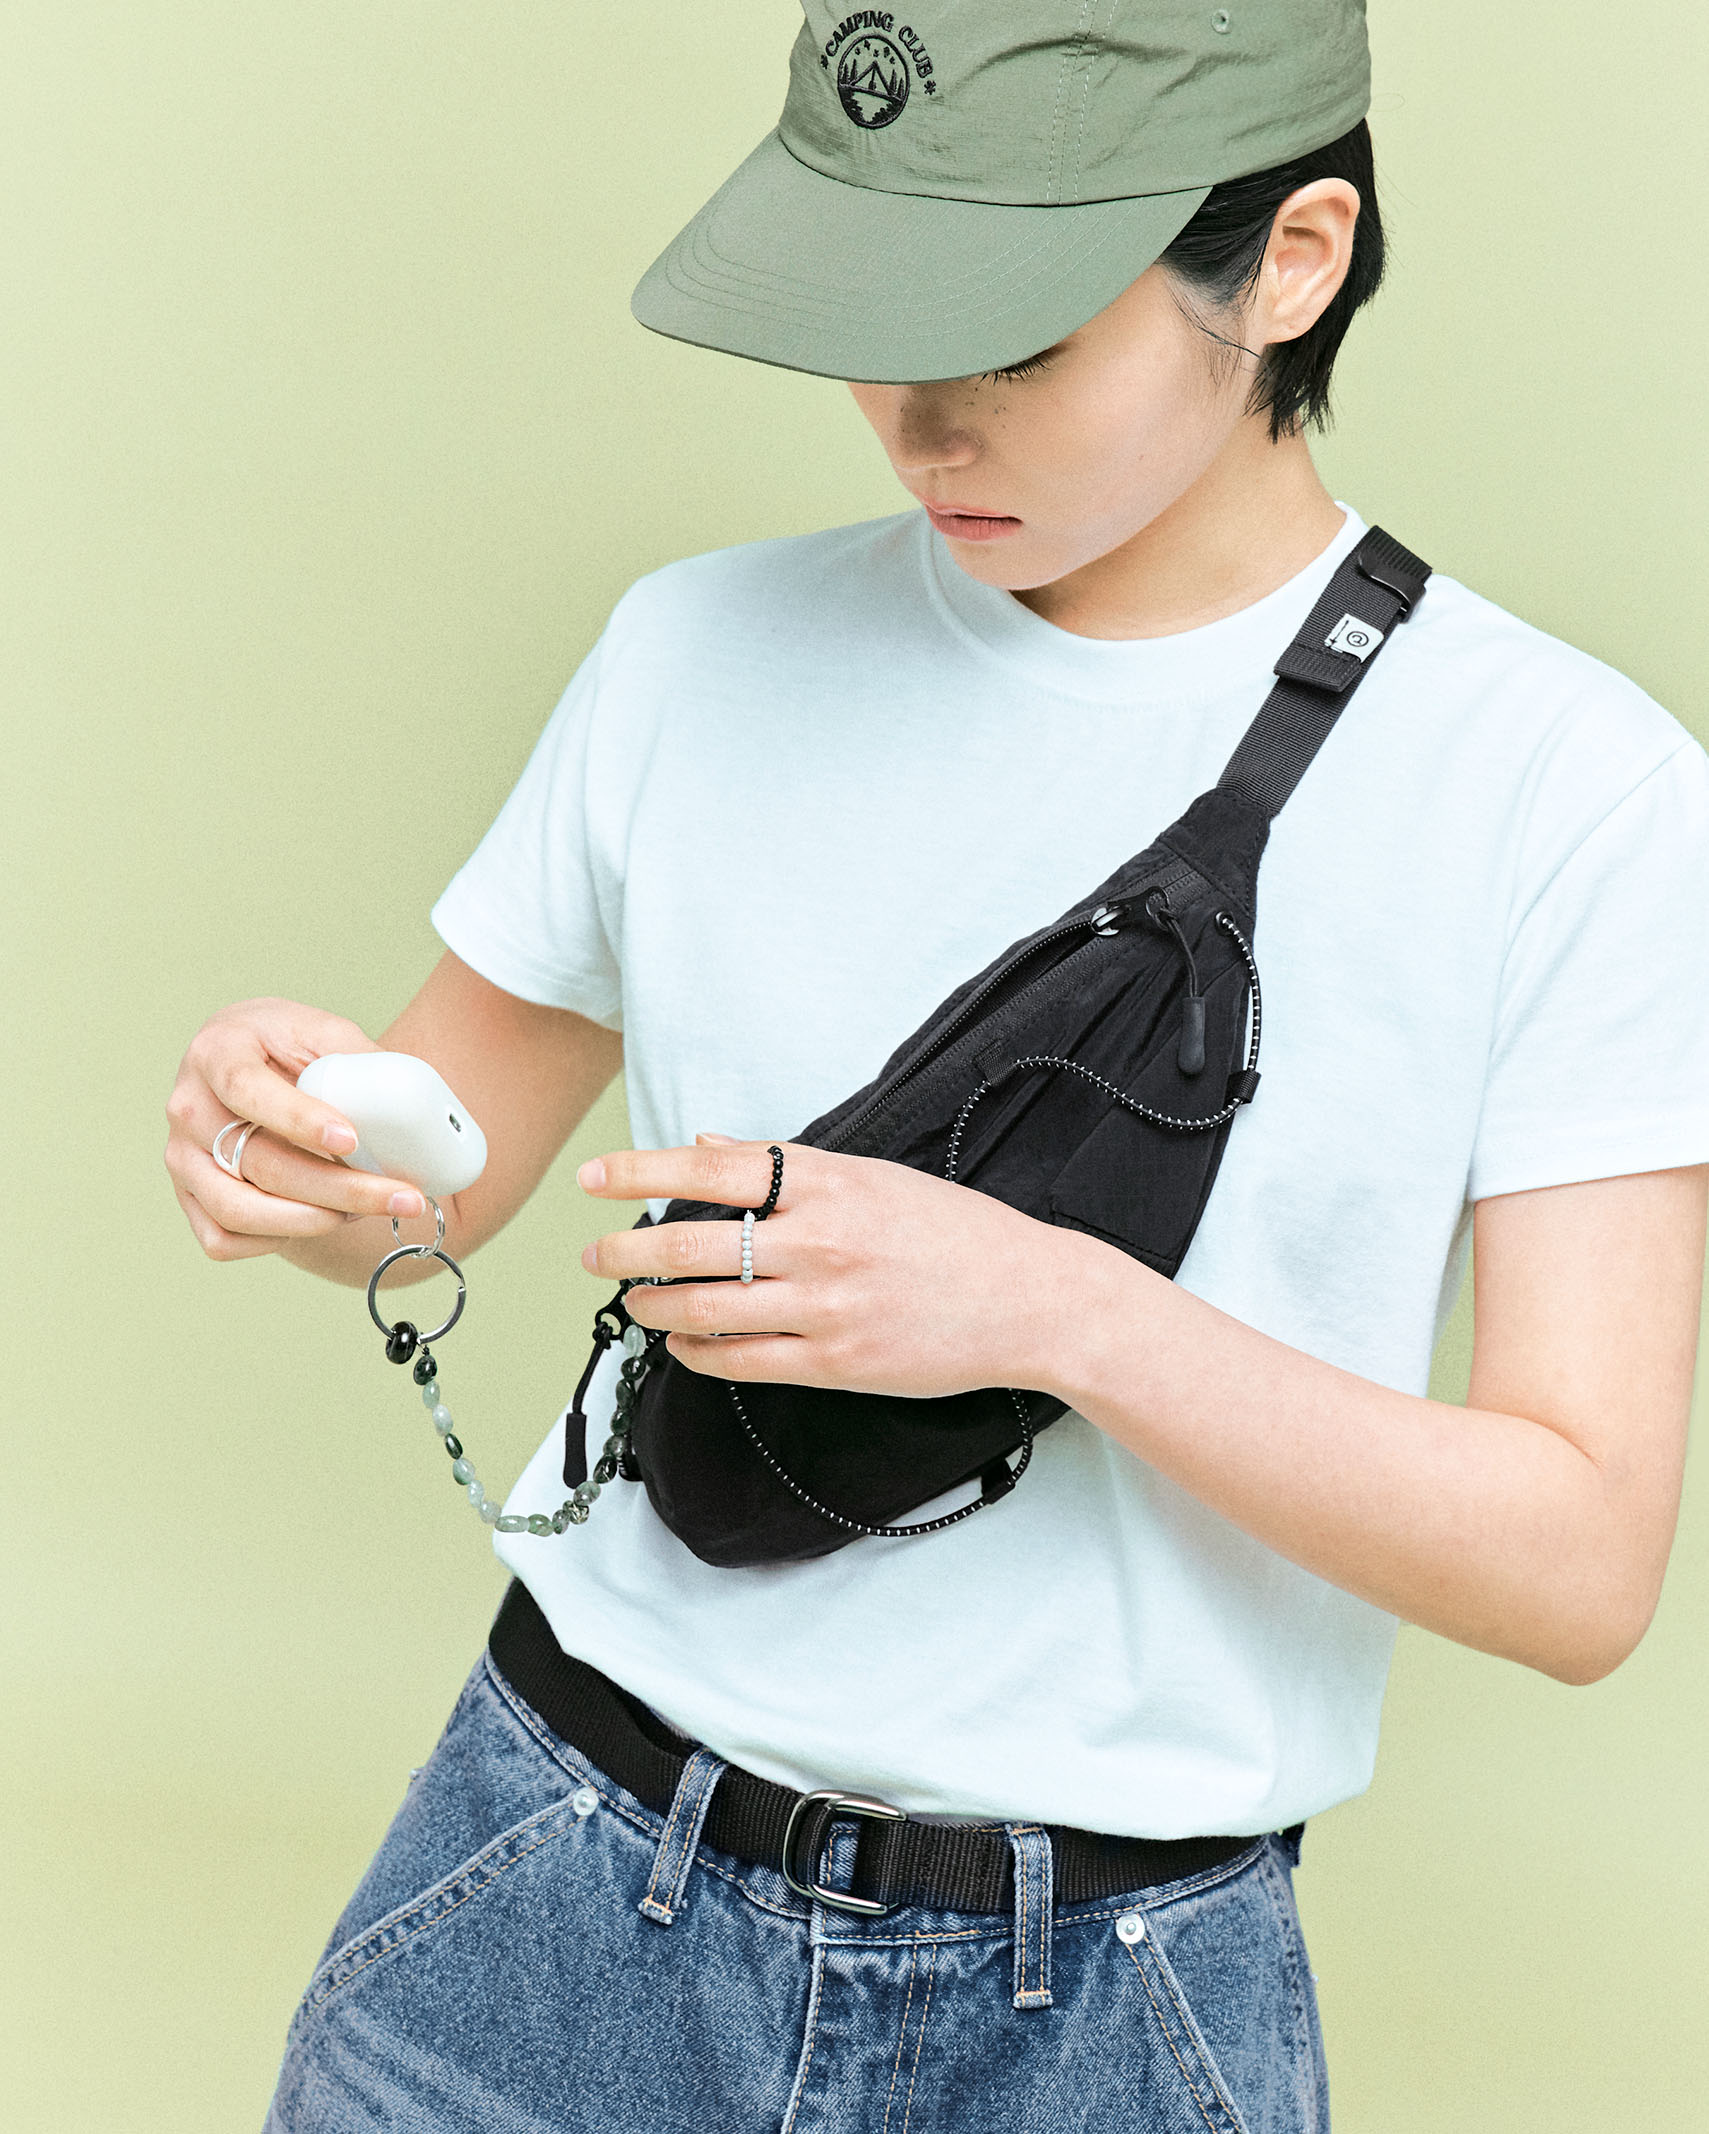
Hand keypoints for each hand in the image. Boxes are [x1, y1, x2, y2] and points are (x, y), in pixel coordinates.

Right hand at [164, 997, 428, 1260]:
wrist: (244, 1058)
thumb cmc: (285, 1044)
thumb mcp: (322, 1032)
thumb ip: (358, 1061)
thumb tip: (411, 1107)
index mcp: (217, 1053)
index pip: (246, 1090)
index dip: (297, 1119)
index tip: (351, 1139)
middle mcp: (188, 1108)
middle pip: (257, 1162)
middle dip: (339, 1188)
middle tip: (402, 1198)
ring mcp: (182, 1158)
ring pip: (238, 1210)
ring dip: (313, 1220)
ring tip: (365, 1211)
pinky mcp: (189, 1196)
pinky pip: (223, 1239)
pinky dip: (276, 1239)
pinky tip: (321, 1219)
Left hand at [577, 1135, 1098, 1397]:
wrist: (1030, 1298)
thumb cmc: (955, 1232)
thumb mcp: (875, 1177)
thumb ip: (788, 1166)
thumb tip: (706, 1147)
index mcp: (831, 1182)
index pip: (712, 1170)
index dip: (641, 1172)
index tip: (595, 1180)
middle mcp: (822, 1241)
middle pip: (693, 1245)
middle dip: (628, 1252)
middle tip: (596, 1256)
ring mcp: (827, 1306)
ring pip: (707, 1309)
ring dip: (655, 1307)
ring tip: (634, 1301)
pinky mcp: (837, 1363)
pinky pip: (744, 1362)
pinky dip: (699, 1353)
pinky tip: (682, 1346)